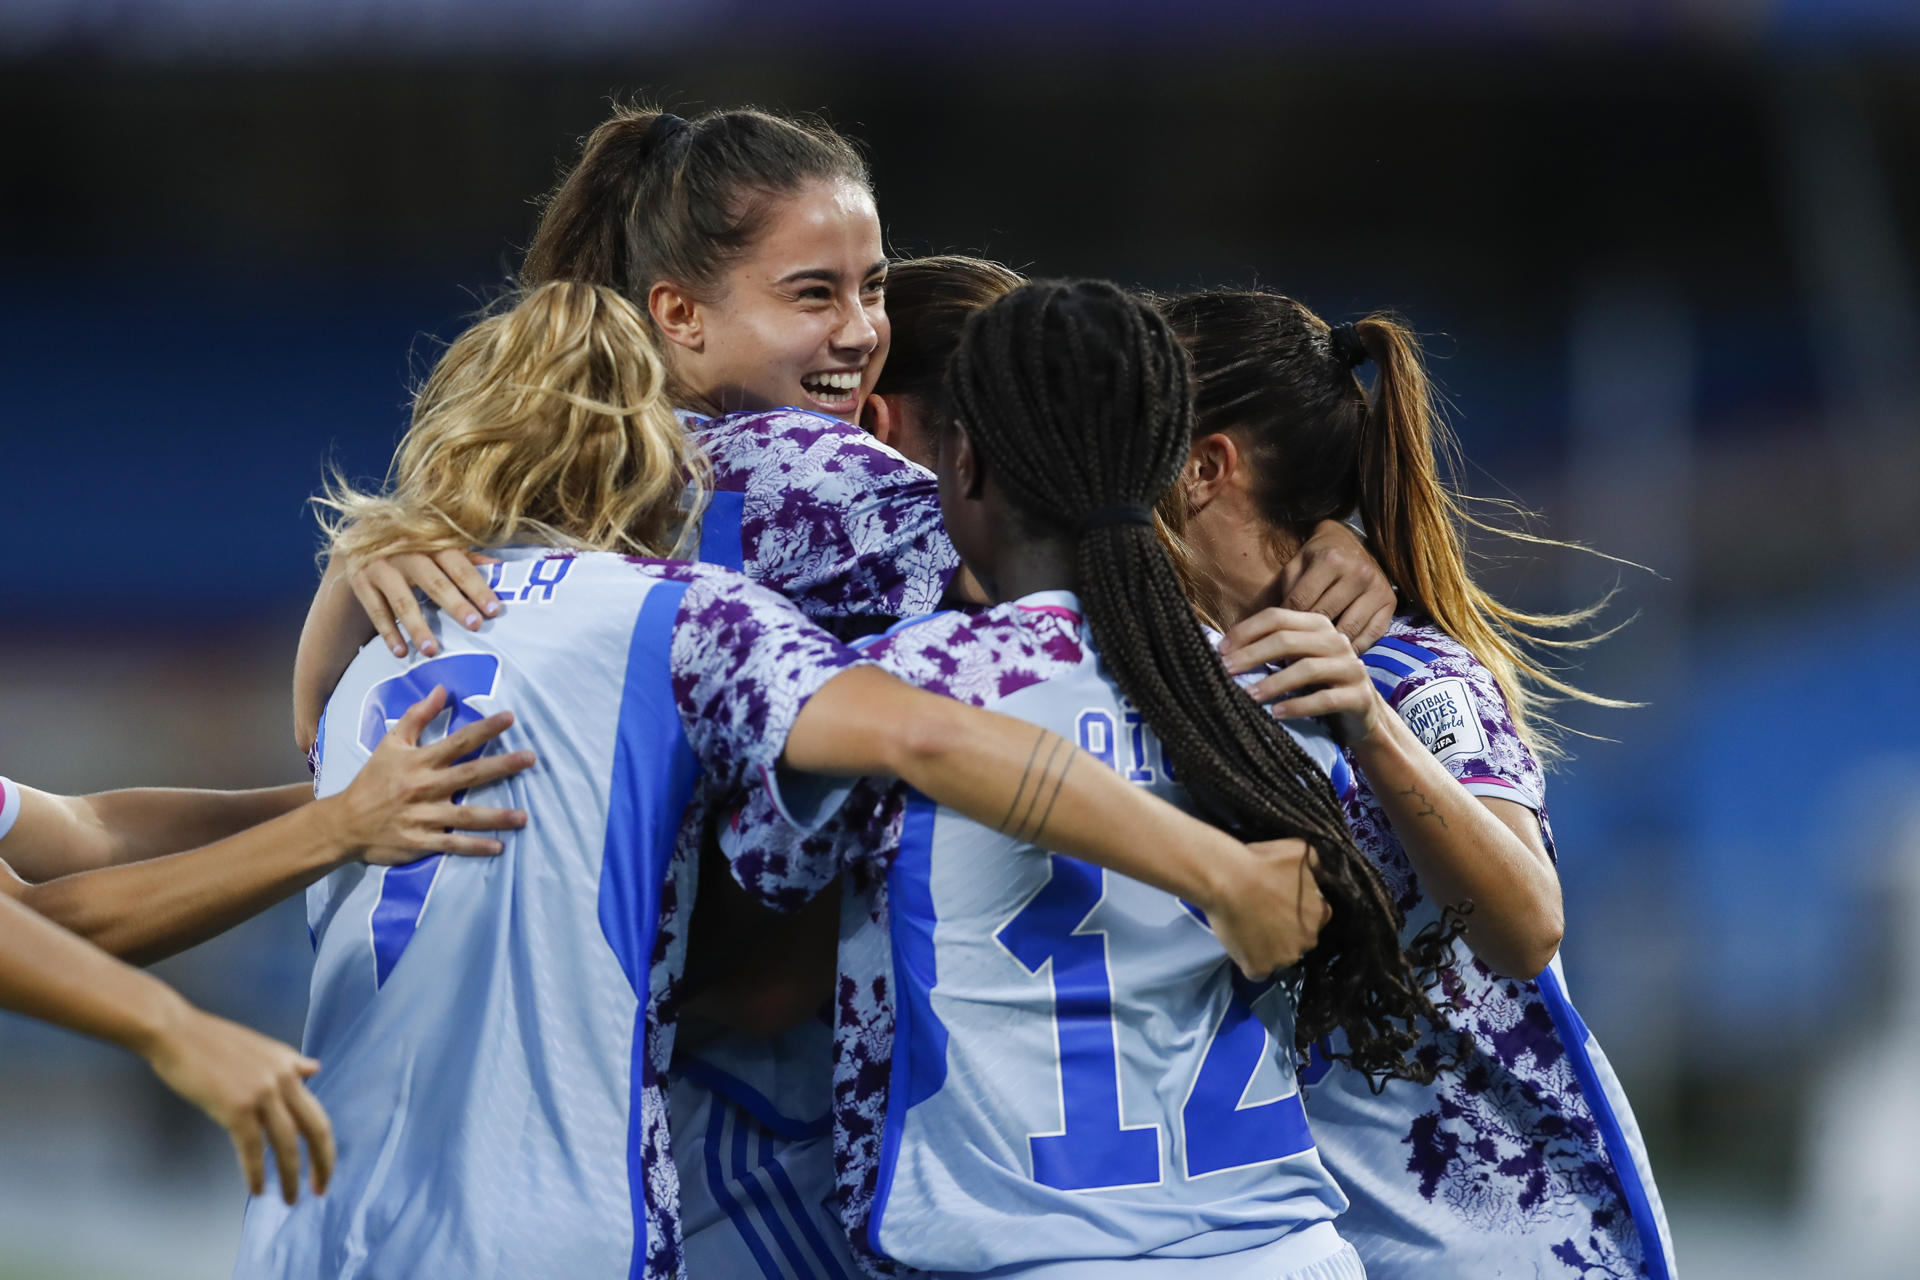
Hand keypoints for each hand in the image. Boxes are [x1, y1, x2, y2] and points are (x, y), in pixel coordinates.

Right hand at [140, 1001, 335, 1204]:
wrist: (175, 1032)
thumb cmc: (211, 1041)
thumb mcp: (261, 1047)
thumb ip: (288, 1063)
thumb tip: (314, 1069)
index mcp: (290, 1066)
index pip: (318, 1113)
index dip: (325, 1144)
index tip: (325, 1167)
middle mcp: (283, 1078)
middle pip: (315, 1129)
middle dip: (322, 1164)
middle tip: (320, 1190)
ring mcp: (261, 1093)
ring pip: (286, 1144)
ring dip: (290, 1176)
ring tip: (291, 1199)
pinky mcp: (236, 1107)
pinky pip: (253, 1148)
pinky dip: (256, 1172)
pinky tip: (257, 1189)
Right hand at [325, 686, 532, 863]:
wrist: (344, 822)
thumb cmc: (373, 780)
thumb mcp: (391, 743)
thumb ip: (418, 716)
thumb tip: (442, 689)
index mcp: (419, 761)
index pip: (458, 741)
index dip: (485, 729)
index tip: (510, 718)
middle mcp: (424, 787)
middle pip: (469, 774)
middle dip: (502, 766)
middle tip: (531, 758)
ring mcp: (423, 817)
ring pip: (465, 815)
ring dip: (496, 816)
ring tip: (524, 817)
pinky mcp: (420, 842)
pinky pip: (452, 845)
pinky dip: (475, 847)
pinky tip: (499, 847)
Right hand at [349, 550, 502, 658]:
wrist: (361, 537)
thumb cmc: (413, 546)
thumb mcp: (437, 546)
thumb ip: (467, 558)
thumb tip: (500, 568)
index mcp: (431, 543)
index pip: (459, 566)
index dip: (477, 587)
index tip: (494, 610)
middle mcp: (406, 552)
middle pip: (434, 582)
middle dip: (455, 605)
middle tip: (474, 626)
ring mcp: (381, 567)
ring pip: (403, 601)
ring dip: (418, 627)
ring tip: (431, 650)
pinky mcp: (361, 582)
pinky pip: (376, 611)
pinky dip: (389, 633)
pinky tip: (401, 652)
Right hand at [1204, 837, 1331, 978]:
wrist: (1227, 879)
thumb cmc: (1262, 862)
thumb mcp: (1300, 851)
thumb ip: (1316, 865)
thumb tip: (1320, 872)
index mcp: (1321, 914)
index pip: (1315, 918)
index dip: (1297, 911)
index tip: (1279, 903)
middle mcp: (1309, 941)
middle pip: (1299, 940)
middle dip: (1285, 930)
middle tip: (1262, 913)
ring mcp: (1284, 958)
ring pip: (1280, 957)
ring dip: (1268, 946)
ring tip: (1247, 926)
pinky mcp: (1260, 969)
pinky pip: (1258, 970)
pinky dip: (1249, 960)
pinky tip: (1240, 942)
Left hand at [1217, 608, 1388, 747]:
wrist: (1362, 716)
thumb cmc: (1318, 686)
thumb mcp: (1296, 661)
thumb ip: (1271, 650)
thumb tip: (1222, 650)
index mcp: (1317, 625)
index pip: (1276, 617)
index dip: (1246, 631)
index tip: (1220, 651)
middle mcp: (1336, 640)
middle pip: (1288, 640)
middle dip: (1252, 655)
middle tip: (1226, 671)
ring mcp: (1351, 667)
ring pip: (1306, 668)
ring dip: (1273, 682)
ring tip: (1248, 695)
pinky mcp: (1359, 696)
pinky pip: (1325, 699)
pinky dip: (1297, 706)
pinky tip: (1276, 713)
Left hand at [1273, 520, 1393, 653]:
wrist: (1350, 543)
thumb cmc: (1317, 558)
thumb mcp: (1296, 564)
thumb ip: (1287, 591)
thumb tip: (1281, 627)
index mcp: (1330, 560)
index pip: (1301, 603)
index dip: (1286, 623)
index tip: (1278, 637)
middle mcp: (1358, 573)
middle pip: (1325, 618)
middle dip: (1306, 637)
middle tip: (1294, 653)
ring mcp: (1377, 587)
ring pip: (1349, 630)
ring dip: (1331, 647)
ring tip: (1316, 656)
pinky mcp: (1390, 601)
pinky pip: (1372, 635)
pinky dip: (1355, 648)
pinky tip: (1341, 653)